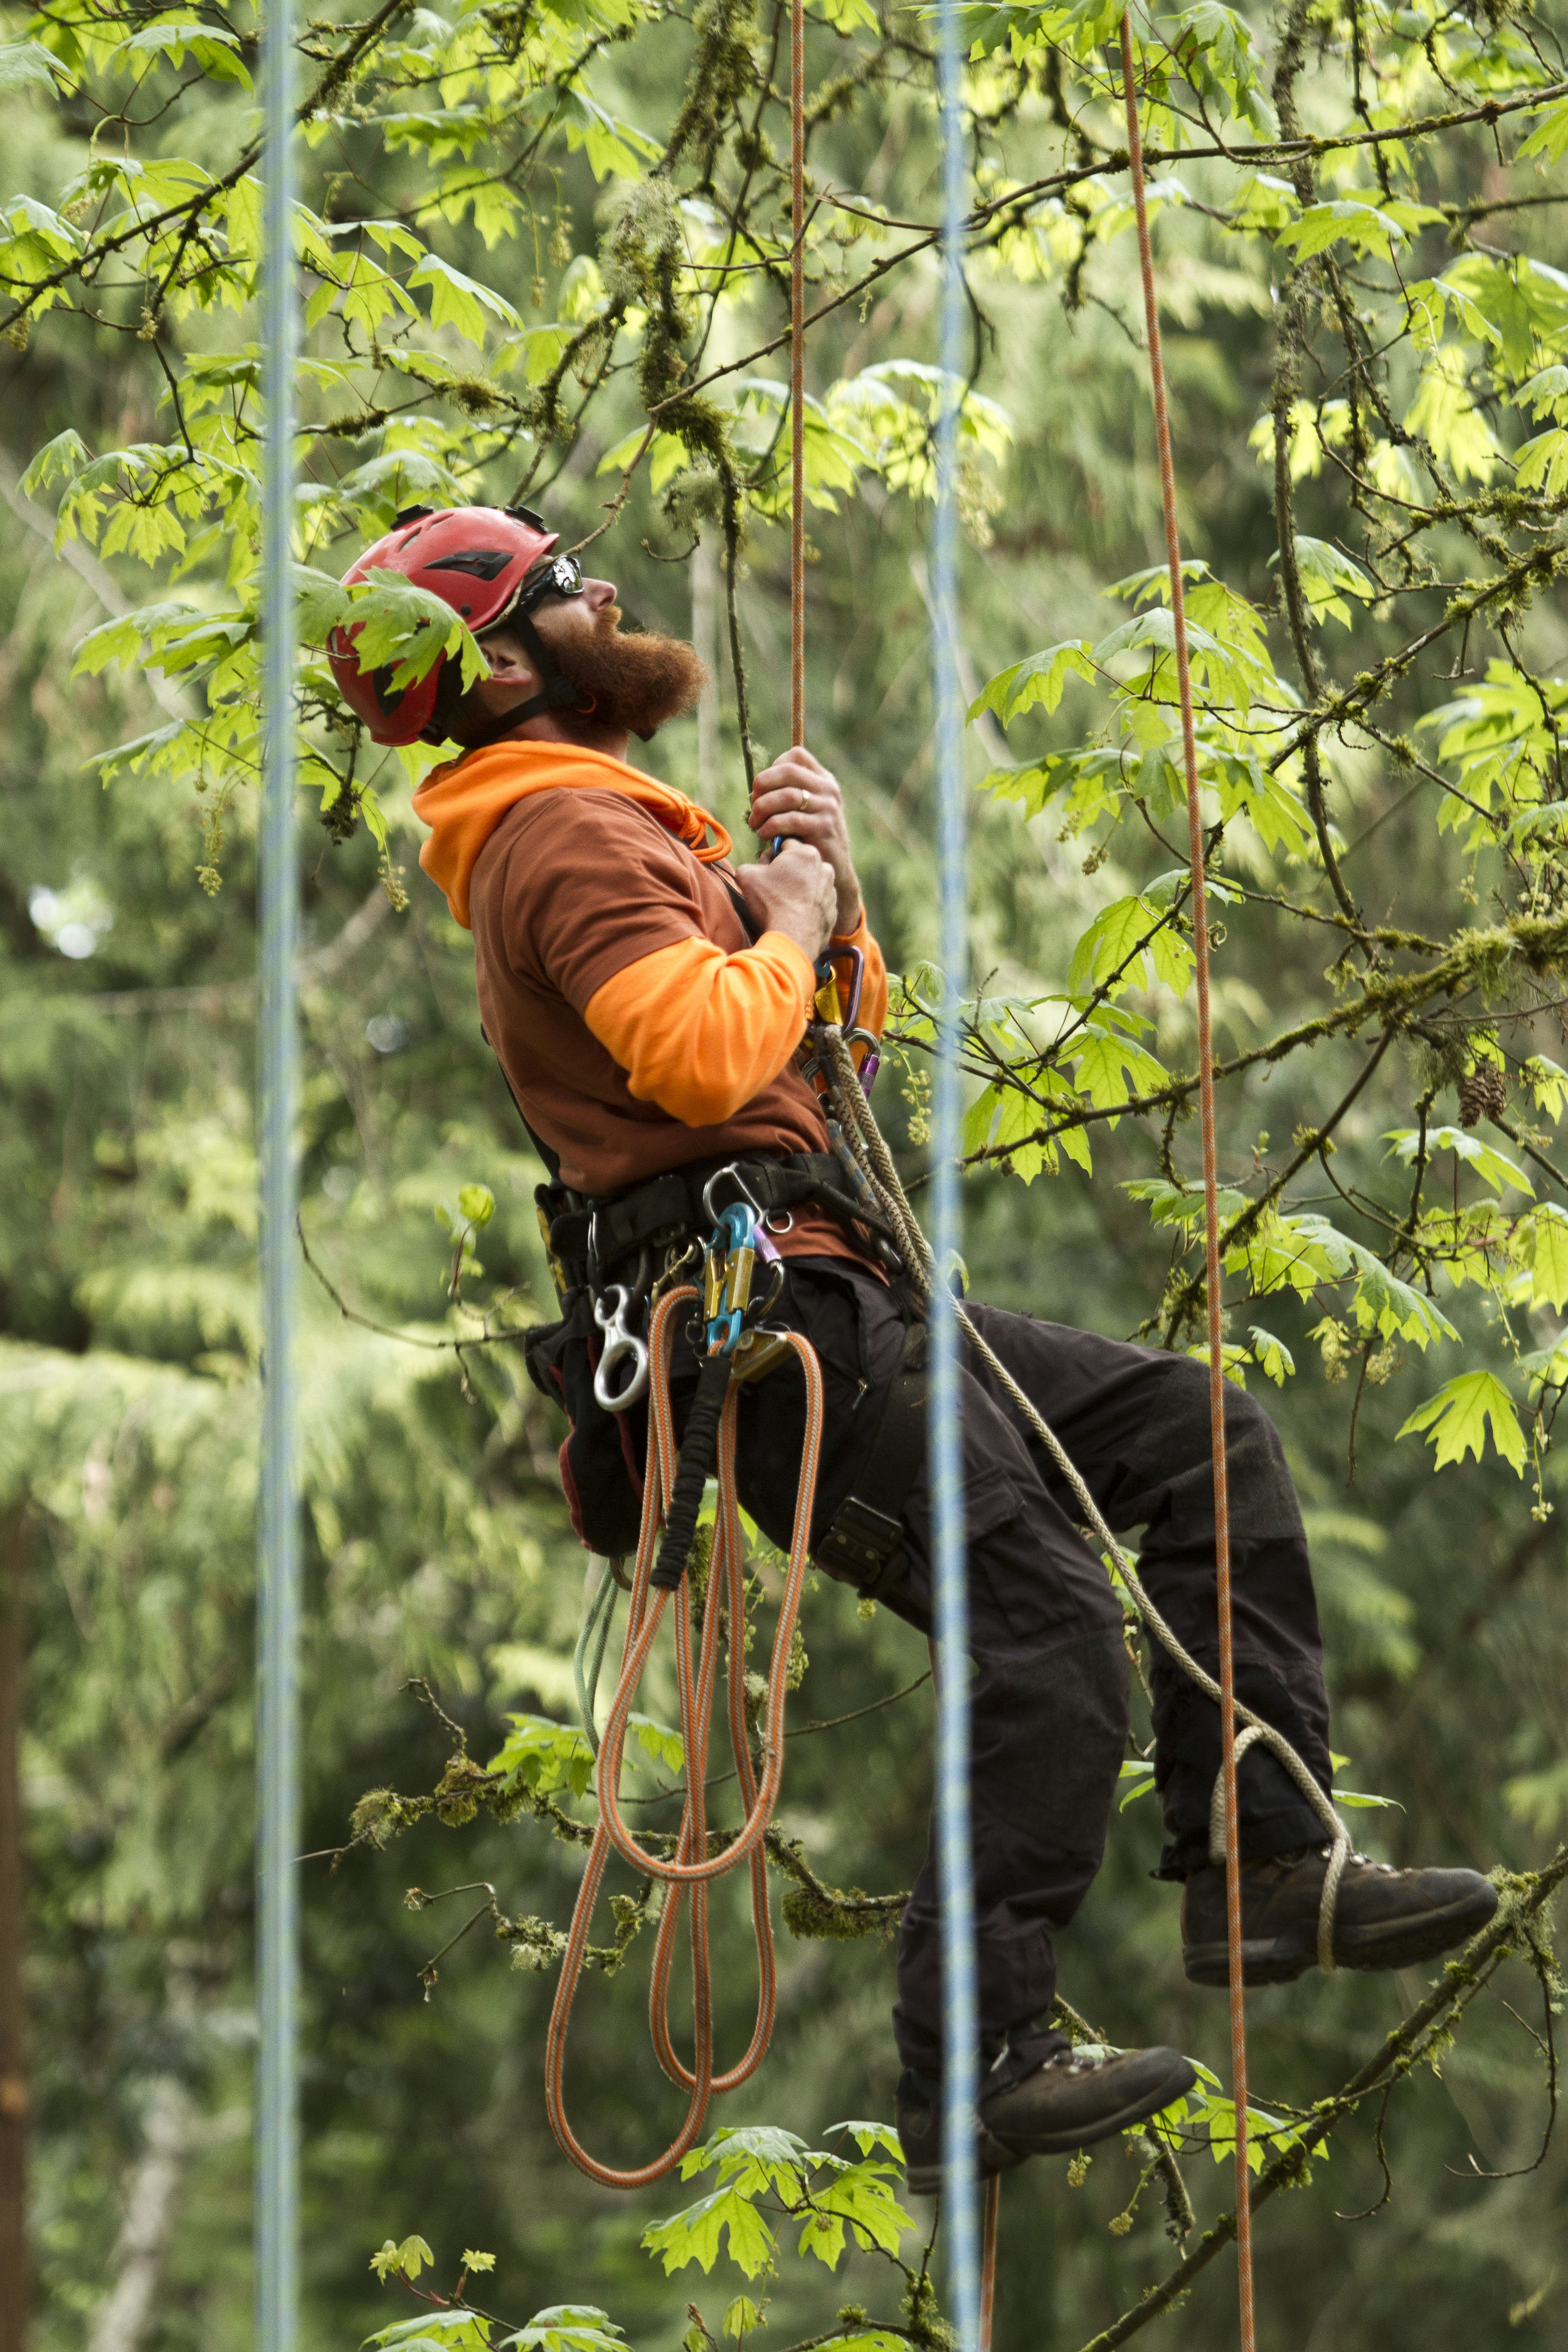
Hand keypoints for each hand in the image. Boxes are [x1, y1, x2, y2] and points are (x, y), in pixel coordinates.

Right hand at [735, 838, 836, 965]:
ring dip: (799, 888)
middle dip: (788, 872)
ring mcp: (832, 889)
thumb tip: (754, 869)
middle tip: (774, 888)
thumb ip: (750, 864)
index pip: (785, 844)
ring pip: (811, 882)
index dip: (772, 856)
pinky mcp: (833, 909)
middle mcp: (824, 867)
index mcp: (806, 853)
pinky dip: (808, 906)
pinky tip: (795, 915)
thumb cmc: (771, 903)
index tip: (766, 869)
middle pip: (800, 863)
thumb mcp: (746, 876)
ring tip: (785, 904)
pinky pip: (817, 902)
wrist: (792, 937)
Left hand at [748, 747, 862, 935]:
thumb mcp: (803, 811)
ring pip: (786, 795)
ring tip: (755, 824)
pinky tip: (765, 836)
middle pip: (788, 771)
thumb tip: (757, 786)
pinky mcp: (823, 828)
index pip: (796, 756)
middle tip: (753, 806)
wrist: (833, 869)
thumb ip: (786, 794)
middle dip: (762, 786)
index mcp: (823, 780)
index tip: (762, 789)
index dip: (772, 768)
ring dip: (762, 809)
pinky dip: (770, 827)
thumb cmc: (809, 838)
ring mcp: (828, 808)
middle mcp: (828, 789)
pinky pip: (789, 820)